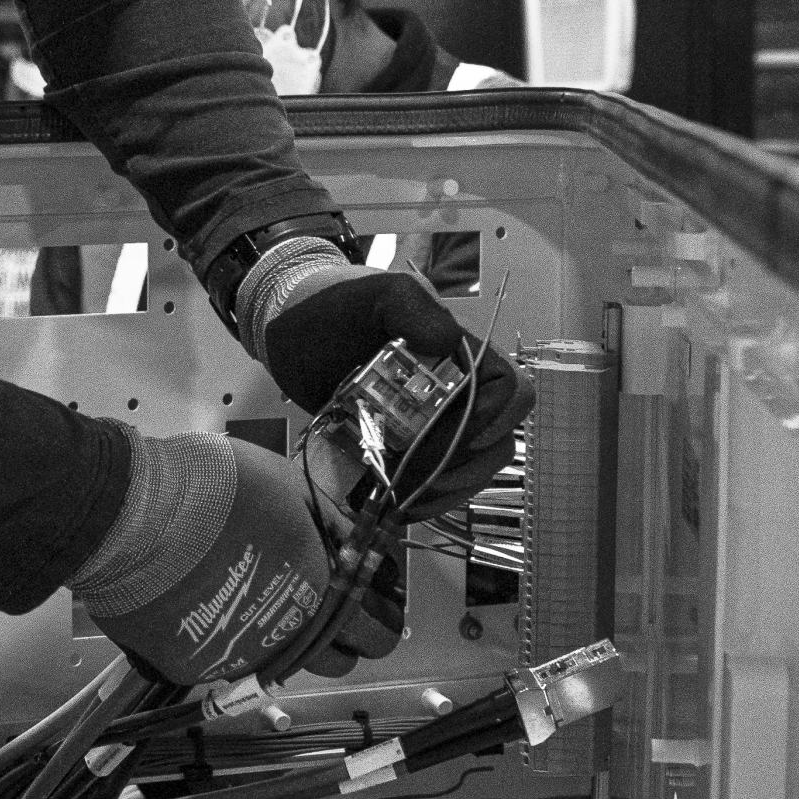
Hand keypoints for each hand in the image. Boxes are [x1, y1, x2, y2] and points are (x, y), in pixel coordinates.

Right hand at [74, 433, 348, 685]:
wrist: (135, 516)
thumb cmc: (216, 491)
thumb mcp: (289, 485)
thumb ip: (329, 519)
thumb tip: (357, 538)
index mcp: (321, 593)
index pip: (374, 630)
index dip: (378, 615)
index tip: (371, 601)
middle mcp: (289, 637)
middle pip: (338, 661)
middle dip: (342, 640)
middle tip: (327, 610)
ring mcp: (241, 658)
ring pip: (286, 667)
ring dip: (289, 644)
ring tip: (269, 609)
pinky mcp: (197, 668)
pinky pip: (228, 662)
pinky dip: (230, 640)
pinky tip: (219, 610)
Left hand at [249, 249, 532, 518]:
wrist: (288, 329)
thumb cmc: (335, 304)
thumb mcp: (376, 294)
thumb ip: (414, 307)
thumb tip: (451, 341)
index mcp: (462, 356)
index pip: (510, 390)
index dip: (493, 419)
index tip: (454, 438)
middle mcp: (458, 394)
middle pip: (498, 440)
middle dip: (466, 466)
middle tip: (418, 474)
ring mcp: (435, 425)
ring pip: (472, 469)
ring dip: (447, 490)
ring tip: (406, 496)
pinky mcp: (409, 450)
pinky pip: (438, 484)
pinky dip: (427, 500)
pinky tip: (399, 505)